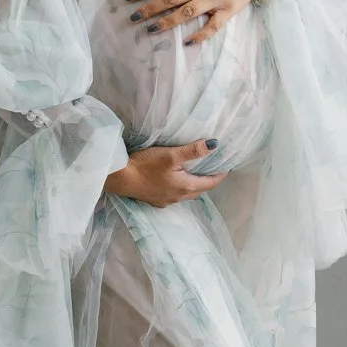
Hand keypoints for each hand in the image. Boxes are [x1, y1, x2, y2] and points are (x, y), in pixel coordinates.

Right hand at [104, 138, 229, 206]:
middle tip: (214, 169)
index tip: (227, 167)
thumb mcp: (170, 154)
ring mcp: (165, 201)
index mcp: (185, 187)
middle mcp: (178, 197)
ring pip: (186, 195)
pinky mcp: (154, 201)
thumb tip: (215, 145)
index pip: (210, 183)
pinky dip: (180, 189)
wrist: (119, 178)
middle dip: (208, 181)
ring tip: (196, 174)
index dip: (220, 176)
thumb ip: (193, 151)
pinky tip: (174, 183)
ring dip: (194, 186)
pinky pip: (174, 196)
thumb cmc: (145, 165)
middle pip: (199, 191)